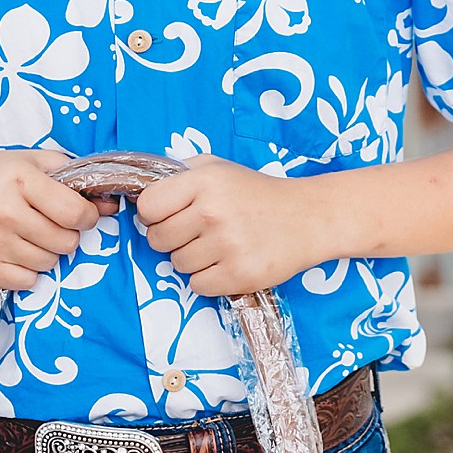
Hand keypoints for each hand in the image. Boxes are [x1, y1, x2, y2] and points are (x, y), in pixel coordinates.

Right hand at [0, 150, 111, 290]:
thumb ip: (72, 176)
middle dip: (67, 235)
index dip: (87, 217)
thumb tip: (111, 203)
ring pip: (48, 264)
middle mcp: (4, 212)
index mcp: (20, 180)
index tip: (80, 214)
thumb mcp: (30, 161)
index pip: (75, 214)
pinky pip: (26, 282)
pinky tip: (15, 251)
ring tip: (30, 235)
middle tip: (50, 224)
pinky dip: (27, 270)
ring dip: (47, 252)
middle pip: (66, 243)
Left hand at [133, 156, 329, 297]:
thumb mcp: (218, 166)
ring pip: (177, 264)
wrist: (308, 218)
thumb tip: (144, 192)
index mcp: (204, 181)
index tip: (168, 215)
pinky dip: (207, 278)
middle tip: (195, 232)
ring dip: (191, 258)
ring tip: (218, 245)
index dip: (153, 213)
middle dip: (170, 238)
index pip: (148, 206)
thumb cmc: (257, 193)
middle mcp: (212, 212)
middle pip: (157, 239)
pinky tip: (226, 262)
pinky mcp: (239, 275)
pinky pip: (197, 285)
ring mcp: (226, 245)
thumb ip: (181, 174)